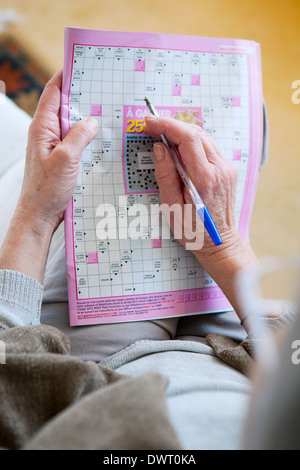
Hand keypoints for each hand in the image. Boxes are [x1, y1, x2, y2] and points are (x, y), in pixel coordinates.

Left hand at [0, 70, 97, 283]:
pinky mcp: (62, 159)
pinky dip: (87, 137)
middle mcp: (47, 133)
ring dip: (87, 119)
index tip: (82, 65)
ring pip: (72, 125)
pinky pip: (76, 141)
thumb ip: (79, 136)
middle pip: (65, 106)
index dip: (66, 75)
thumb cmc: (47, 190)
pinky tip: (101, 138)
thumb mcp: (66, 159)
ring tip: (108, 112)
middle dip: (82, 96)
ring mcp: (54, 146)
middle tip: (104, 88)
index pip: (53, 92)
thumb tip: (92, 120)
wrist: (40, 215)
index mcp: (42, 127)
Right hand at [144, 115, 239, 258]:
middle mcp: (220, 170)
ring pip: (203, 138)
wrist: (220, 243)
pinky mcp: (226, 171)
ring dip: (181, 132)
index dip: (167, 125)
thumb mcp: (172, 207)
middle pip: (196, 133)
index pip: (188, 139)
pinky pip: (208, 148)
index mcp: (205, 179)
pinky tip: (177, 147)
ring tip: (160, 134)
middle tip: (150, 126)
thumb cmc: (194, 232)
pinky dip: (191, 142)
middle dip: (171, 125)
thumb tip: (159, 148)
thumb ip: (165, 175)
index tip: (149, 123)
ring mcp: (226, 169)